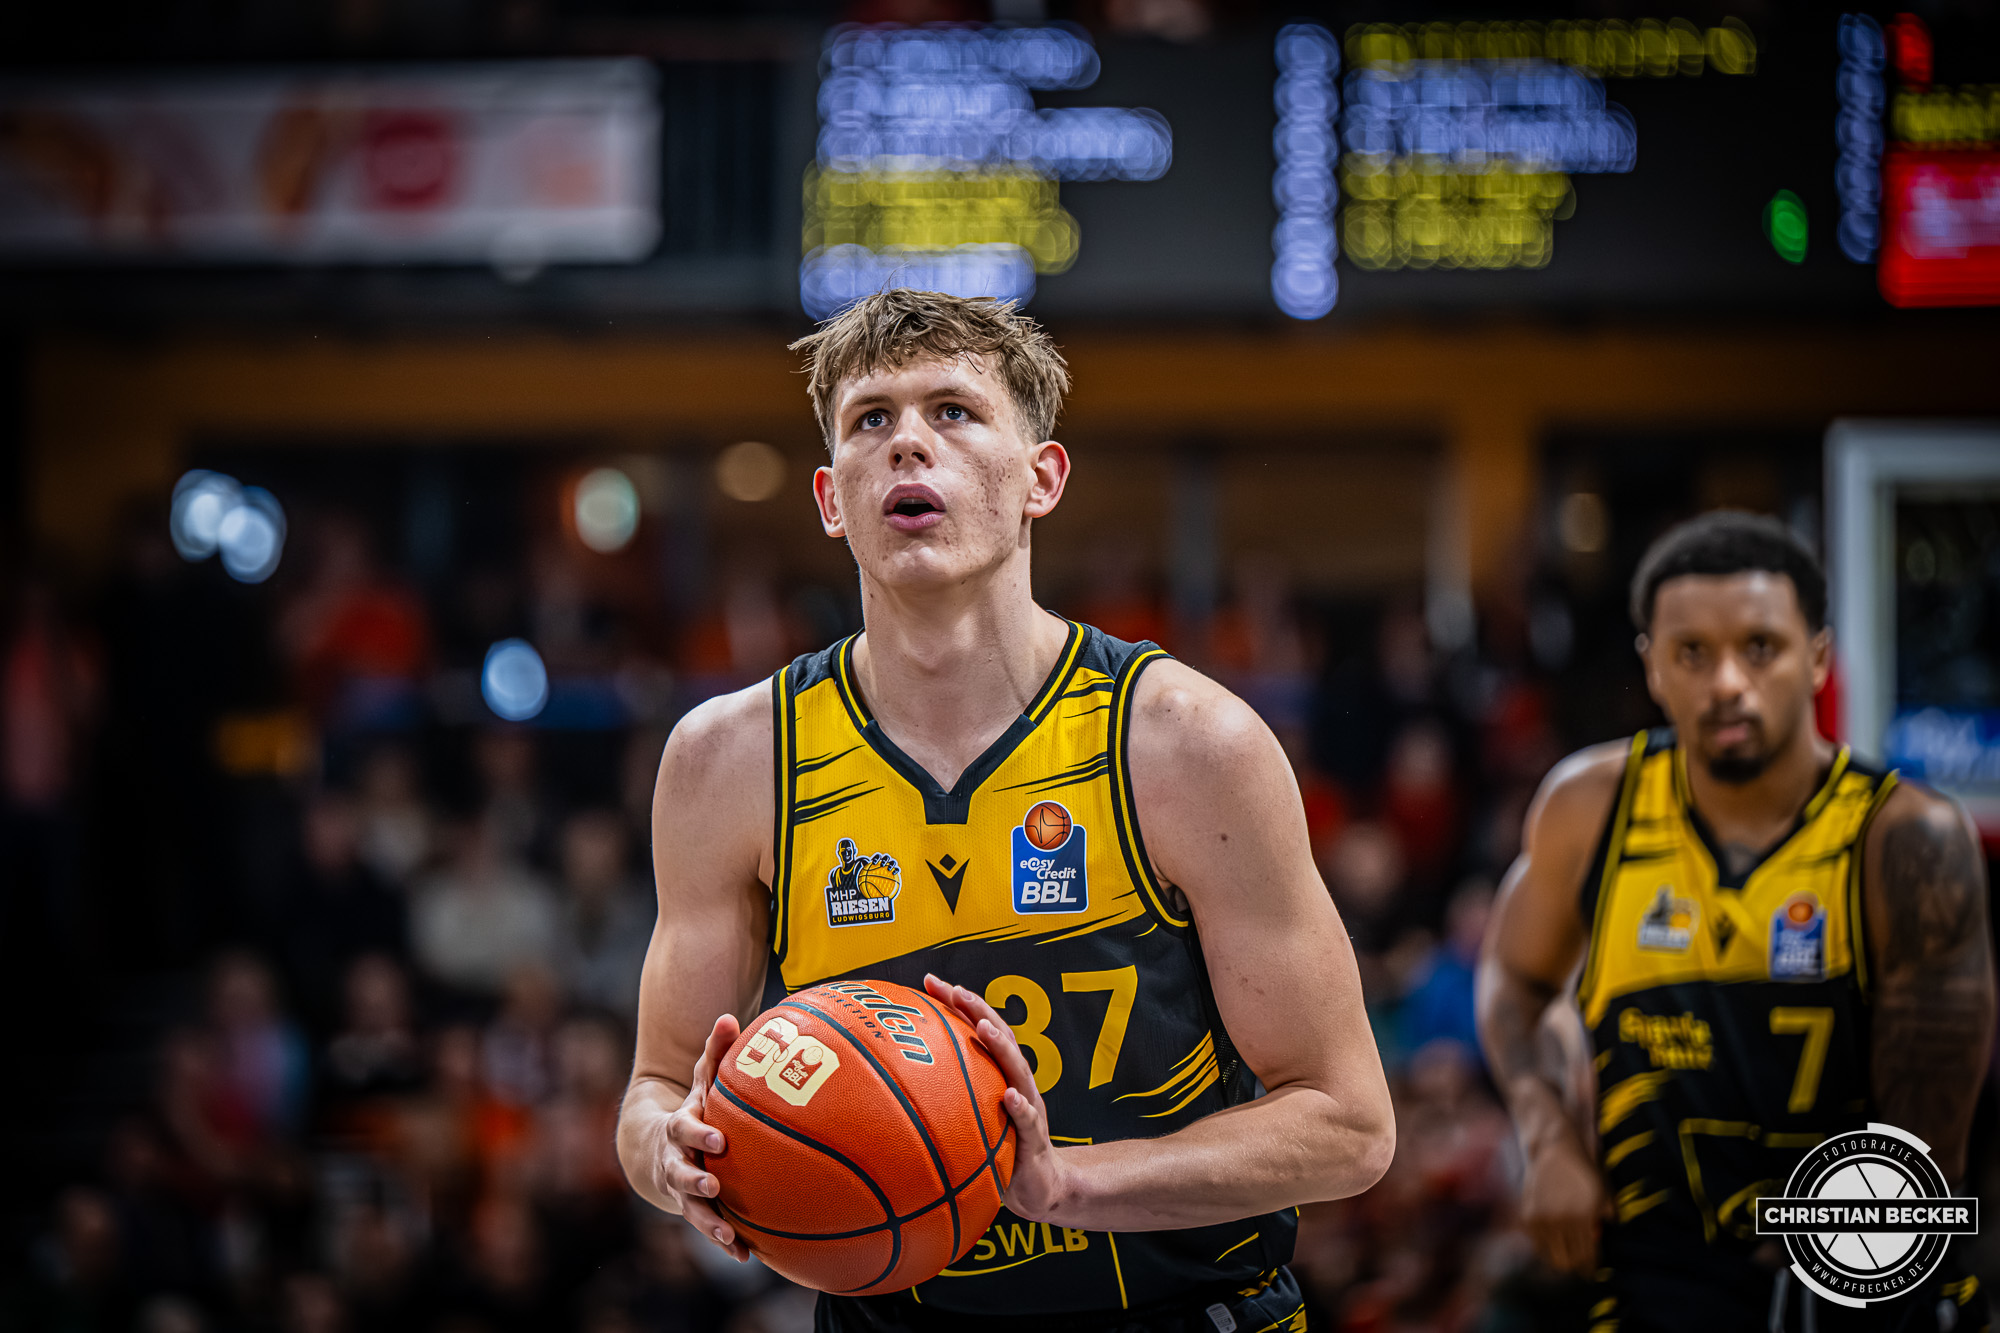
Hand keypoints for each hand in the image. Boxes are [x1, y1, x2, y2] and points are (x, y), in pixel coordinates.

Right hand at [652, 1013, 750, 1259]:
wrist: (657, 1148)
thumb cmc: (693, 1108)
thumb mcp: (701, 1080)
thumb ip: (715, 1052)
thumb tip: (730, 1016)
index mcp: (679, 1129)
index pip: (684, 1129)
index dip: (698, 1134)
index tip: (718, 1140)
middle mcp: (676, 1162)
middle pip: (681, 1175)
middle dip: (695, 1182)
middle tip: (714, 1187)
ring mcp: (683, 1190)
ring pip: (692, 1210)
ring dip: (708, 1224)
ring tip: (727, 1237)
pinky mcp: (696, 1210)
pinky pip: (709, 1228)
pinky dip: (726, 1242)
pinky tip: (746, 1255)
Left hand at [924, 974, 1075, 1222]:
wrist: (1039, 1189)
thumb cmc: (998, 1152)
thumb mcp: (966, 1124)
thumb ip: (939, 1106)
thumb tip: (882, 1095)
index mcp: (997, 1076)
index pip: (977, 1030)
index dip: (956, 1004)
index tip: (928, 981)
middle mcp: (1016, 1083)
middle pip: (1000, 1037)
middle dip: (978, 1009)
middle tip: (955, 989)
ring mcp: (1029, 1108)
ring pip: (1018, 1070)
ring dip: (1002, 1047)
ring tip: (983, 1027)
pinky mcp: (1035, 1139)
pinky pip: (1028, 1121)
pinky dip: (1020, 1107)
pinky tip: (1009, 1096)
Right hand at [1520, 1127, 1607, 1274]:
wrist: (1553, 1151)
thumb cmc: (1582, 1172)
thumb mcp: (1602, 1194)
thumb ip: (1606, 1217)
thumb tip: (1602, 1234)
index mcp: (1583, 1218)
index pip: (1587, 1256)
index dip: (1590, 1268)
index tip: (1592, 1273)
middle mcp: (1561, 1222)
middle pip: (1568, 1262)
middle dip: (1576, 1267)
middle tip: (1580, 1266)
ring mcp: (1543, 1220)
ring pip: (1551, 1257)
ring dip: (1560, 1259)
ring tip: (1567, 1257)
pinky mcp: (1528, 1217)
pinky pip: (1537, 1245)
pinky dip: (1545, 1249)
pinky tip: (1553, 1245)